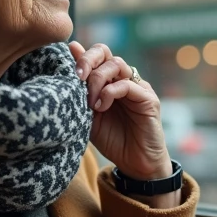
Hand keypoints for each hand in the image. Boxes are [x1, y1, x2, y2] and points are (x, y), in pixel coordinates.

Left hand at [68, 42, 170, 180]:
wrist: (135, 164)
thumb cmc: (112, 139)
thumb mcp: (88, 115)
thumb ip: (80, 91)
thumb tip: (69, 60)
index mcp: (109, 80)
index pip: (96, 54)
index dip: (81, 56)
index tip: (69, 70)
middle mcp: (123, 79)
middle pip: (105, 52)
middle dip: (87, 61)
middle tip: (78, 77)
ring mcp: (137, 87)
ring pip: (116, 64)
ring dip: (97, 79)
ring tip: (90, 101)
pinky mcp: (148, 99)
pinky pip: (127, 85)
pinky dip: (110, 93)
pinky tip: (101, 107)